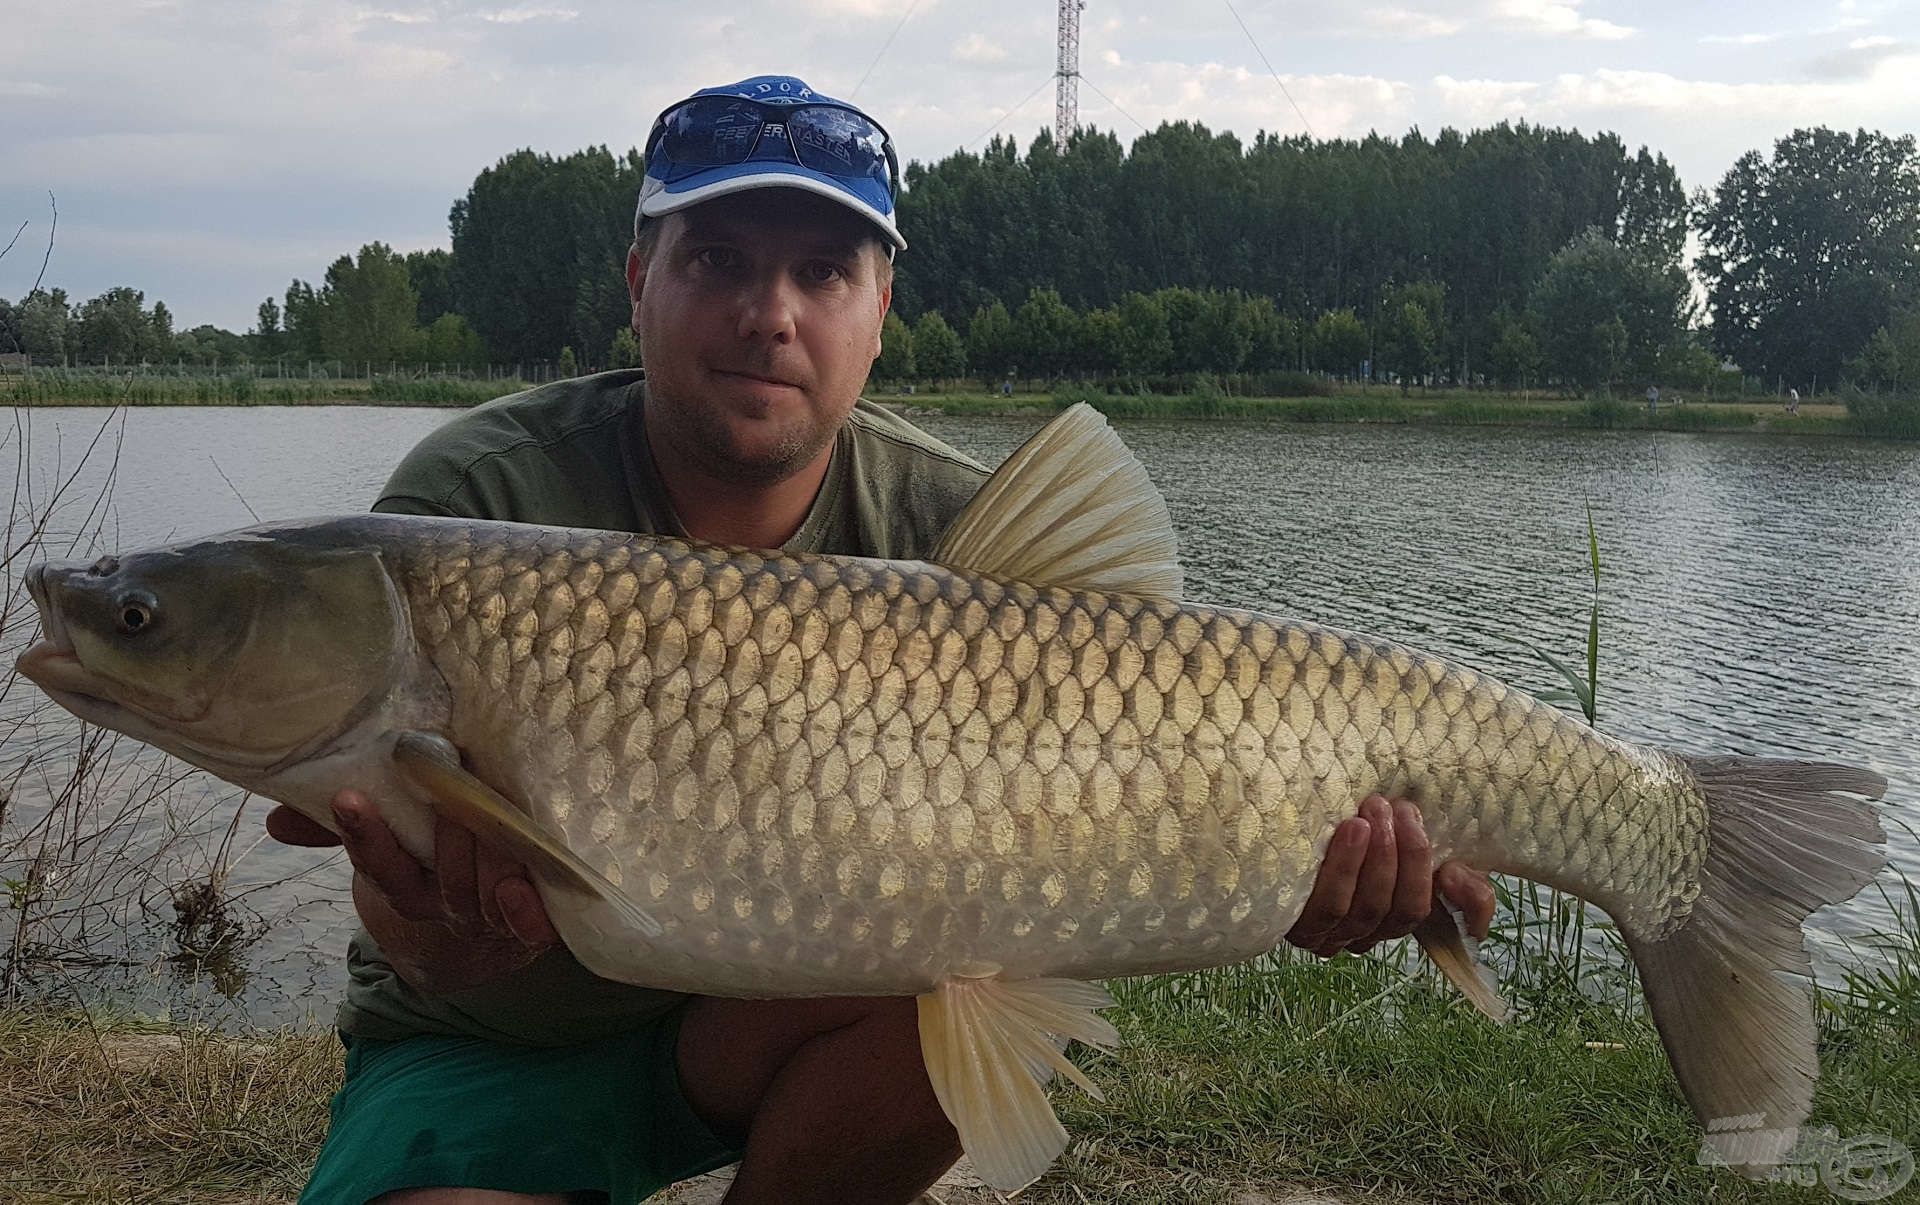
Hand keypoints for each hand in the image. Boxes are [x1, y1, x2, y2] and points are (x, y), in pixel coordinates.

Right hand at [266, 793, 558, 993]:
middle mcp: (443, 906)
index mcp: (404, 885)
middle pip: (439, 880)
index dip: (365, 836)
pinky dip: (525, 912)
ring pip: (482, 895)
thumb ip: (341, 830)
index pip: (380, 866)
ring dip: (487, 863)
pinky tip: (520, 888)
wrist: (486, 938)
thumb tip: (276, 820)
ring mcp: (486, 919)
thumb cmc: (432, 867)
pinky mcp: (528, 928)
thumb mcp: (388, 849)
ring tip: (492, 824)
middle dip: (443, 842)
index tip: (348, 798)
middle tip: (450, 798)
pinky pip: (530, 929)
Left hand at [1286, 795, 1493, 957]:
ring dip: (1373, 860)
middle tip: (1393, 807)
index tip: (1414, 817)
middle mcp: (1358, 935)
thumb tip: (1459, 880)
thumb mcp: (1422, 856)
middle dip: (1401, 856)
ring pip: (1360, 910)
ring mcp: (1324, 935)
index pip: (1417, 911)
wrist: (1289, 827)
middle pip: (1391, 911)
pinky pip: (1323, 907)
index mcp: (1389, 922)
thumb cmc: (1365, 840)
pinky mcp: (1292, 925)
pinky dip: (1342, 869)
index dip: (1422, 868)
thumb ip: (1468, 887)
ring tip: (1370, 813)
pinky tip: (1349, 831)